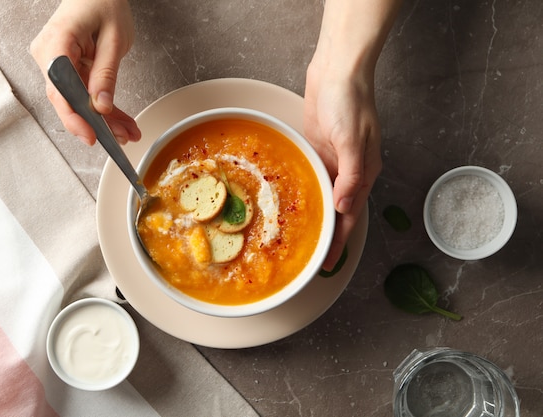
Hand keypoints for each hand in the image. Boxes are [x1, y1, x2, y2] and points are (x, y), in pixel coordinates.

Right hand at [30, 0, 140, 144]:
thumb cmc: (104, 2)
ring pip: (76, 101)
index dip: (75, 118)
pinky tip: (120, 121)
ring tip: (128, 132)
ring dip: (103, 119)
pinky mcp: (66, 67)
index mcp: (57, 43)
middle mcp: (49, 55)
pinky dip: (101, 107)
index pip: (60, 90)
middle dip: (97, 124)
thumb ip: (106, 74)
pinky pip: (82, 93)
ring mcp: (55, 62)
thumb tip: (102, 106)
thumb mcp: (114, 39)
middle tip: (122, 138)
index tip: (92, 136)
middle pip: (68, 100)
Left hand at [304, 62, 381, 268]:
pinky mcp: (319, 150)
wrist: (337, 71)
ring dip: (316, 217)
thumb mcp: (351, 140)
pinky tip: (296, 204)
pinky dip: (308, 194)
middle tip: (310, 258)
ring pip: (325, 197)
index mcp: (363, 173)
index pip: (350, 216)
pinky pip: (314, 179)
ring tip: (301, 238)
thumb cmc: (348, 101)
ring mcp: (333, 161)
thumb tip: (345, 206)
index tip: (329, 264)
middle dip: (328, 236)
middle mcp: (350, 171)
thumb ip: (351, 174)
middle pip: (337, 212)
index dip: (340, 241)